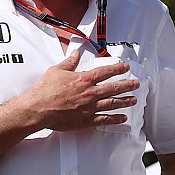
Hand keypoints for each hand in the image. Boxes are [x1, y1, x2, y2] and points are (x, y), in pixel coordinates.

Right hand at [19, 51, 139, 131]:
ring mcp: (90, 107)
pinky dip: (115, 119)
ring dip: (125, 101)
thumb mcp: (56, 71)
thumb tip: (75, 54)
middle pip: (114, 87)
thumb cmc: (45, 91)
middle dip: (127, 85)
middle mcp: (90, 92)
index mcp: (84, 79)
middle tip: (136, 84)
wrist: (38, 108)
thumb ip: (69, 62)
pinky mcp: (86, 120)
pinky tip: (123, 118)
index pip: (106, 71)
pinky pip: (105, 119)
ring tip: (134, 100)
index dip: (118, 68)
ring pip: (113, 103)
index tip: (125, 67)